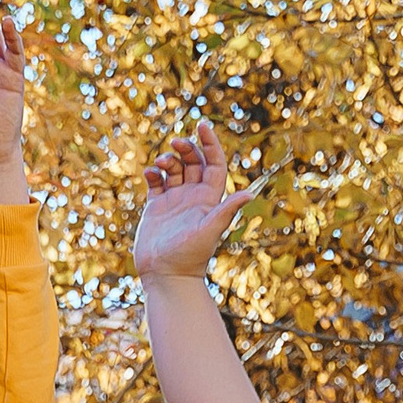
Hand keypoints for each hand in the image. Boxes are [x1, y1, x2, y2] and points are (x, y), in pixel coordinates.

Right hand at [134, 122, 263, 284]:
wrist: (166, 276)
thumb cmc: (189, 256)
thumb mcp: (210, 230)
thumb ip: (227, 210)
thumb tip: (251, 194)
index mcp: (209, 199)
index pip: (213, 164)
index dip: (210, 143)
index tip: (202, 126)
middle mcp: (193, 198)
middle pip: (193, 162)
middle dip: (186, 148)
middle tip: (176, 143)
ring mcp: (174, 202)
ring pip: (174, 170)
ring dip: (168, 160)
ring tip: (162, 164)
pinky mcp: (157, 208)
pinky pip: (156, 183)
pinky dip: (153, 174)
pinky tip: (150, 174)